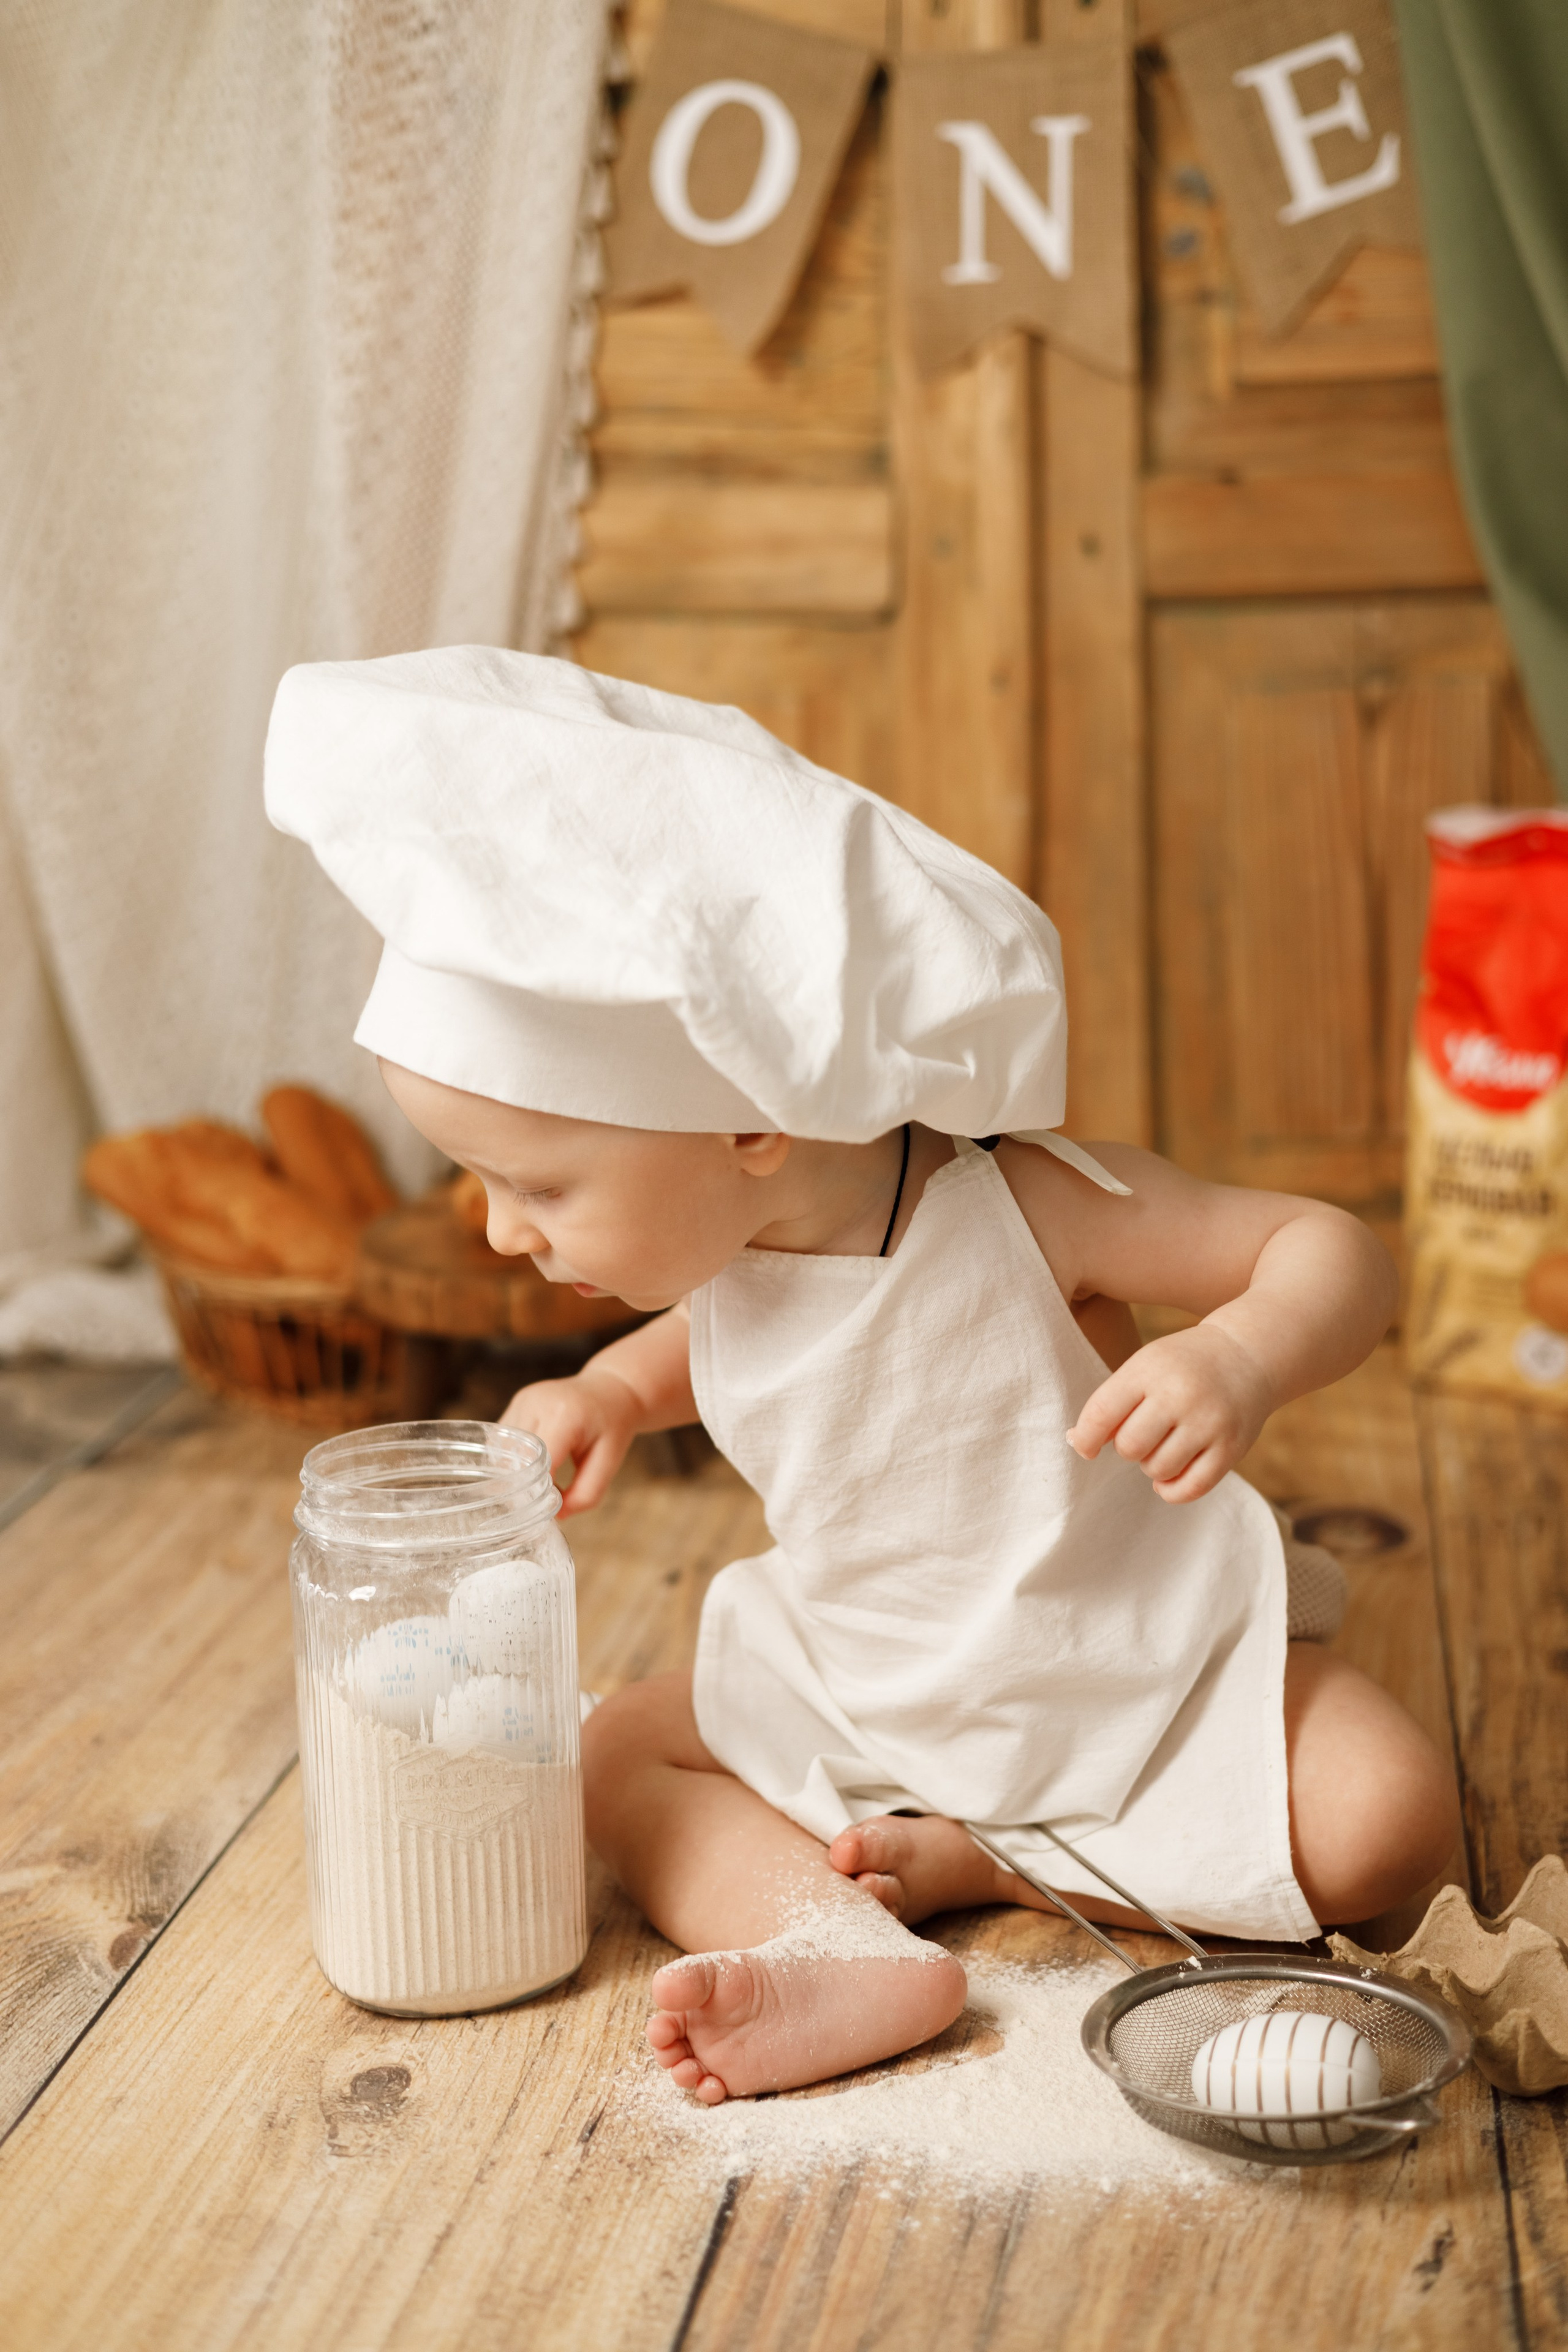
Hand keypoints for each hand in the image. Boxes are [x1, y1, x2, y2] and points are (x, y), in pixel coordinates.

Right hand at [501, 1367, 639, 1515]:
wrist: (611, 1389)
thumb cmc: (612, 1425)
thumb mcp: (610, 1462)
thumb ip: (587, 1493)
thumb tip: (556, 1515)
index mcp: (564, 1414)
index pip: (536, 1461)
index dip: (536, 1490)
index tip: (543, 1509)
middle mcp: (537, 1402)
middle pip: (513, 1457)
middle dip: (523, 1484)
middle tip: (538, 1502)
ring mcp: (524, 1399)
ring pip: (502, 1449)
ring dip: (515, 1471)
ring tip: (537, 1481)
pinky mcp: (517, 1402)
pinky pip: (502, 1438)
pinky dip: (511, 1456)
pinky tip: (530, 1463)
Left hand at [1066, 1324, 1272, 1501]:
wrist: (1248, 1355)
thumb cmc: (1183, 1366)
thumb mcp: (1145, 1366)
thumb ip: (1111, 1402)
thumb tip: (1077, 1443)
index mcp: (1150, 1369)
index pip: (1102, 1413)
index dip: (1086, 1438)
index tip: (1086, 1447)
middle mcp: (1180, 1395)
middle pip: (1129, 1447)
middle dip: (1127, 1448)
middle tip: (1141, 1435)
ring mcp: (1209, 1422)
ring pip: (1158, 1470)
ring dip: (1152, 1466)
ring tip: (1163, 1446)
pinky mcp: (1231, 1448)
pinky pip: (1190, 1488)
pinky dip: (1172, 1490)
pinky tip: (1171, 1476)